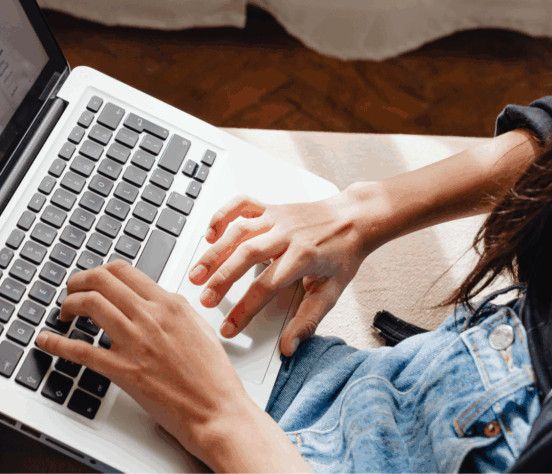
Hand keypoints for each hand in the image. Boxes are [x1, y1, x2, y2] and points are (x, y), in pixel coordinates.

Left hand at [36, 261, 306, 470]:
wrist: (218, 411)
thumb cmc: (212, 376)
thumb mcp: (198, 327)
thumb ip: (173, 309)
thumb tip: (152, 299)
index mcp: (169, 304)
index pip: (123, 271)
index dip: (99, 271)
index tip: (92, 280)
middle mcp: (150, 317)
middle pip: (101, 279)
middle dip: (78, 281)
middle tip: (71, 291)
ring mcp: (135, 342)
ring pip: (90, 304)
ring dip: (69, 304)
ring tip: (64, 312)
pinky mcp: (124, 370)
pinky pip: (81, 350)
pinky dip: (57, 343)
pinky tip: (46, 341)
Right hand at [189, 193, 366, 355]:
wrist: (355, 218)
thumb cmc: (343, 254)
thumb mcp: (332, 292)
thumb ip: (308, 321)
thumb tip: (289, 346)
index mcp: (302, 257)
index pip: (266, 287)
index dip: (244, 310)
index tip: (229, 327)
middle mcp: (286, 234)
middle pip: (245, 255)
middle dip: (221, 279)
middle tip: (205, 299)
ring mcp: (276, 218)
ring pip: (237, 231)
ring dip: (214, 252)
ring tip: (197, 273)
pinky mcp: (270, 207)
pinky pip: (241, 205)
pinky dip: (222, 215)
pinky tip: (210, 234)